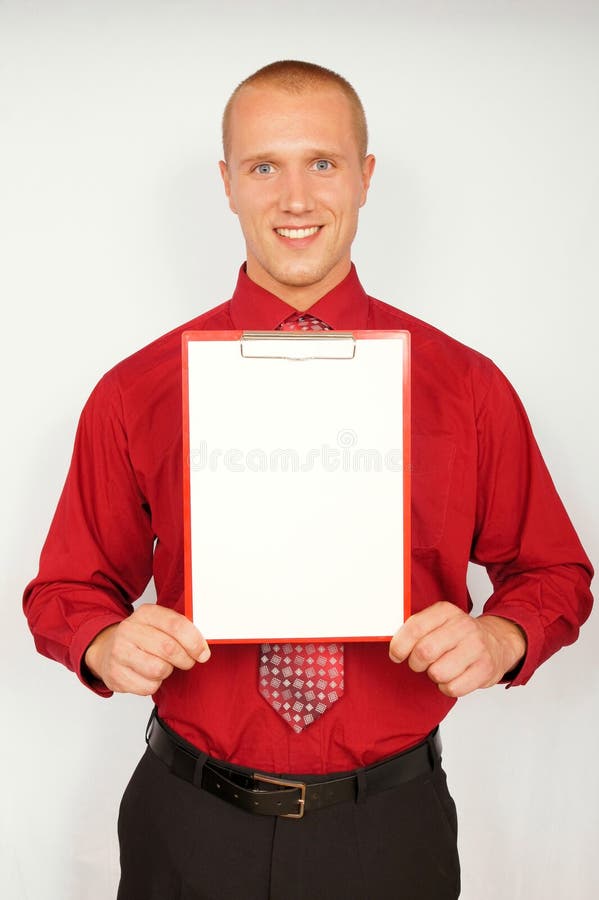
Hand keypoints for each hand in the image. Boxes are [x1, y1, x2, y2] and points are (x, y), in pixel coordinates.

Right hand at [84, 604, 209, 694]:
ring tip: (163, 666)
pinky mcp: (115, 675)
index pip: (176, 625)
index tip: (203, 652)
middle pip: (169, 649)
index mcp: (145, 613)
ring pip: (159, 670)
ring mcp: (119, 653)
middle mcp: (129, 630)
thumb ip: (180, 629)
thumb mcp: (158, 624)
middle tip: (188, 661)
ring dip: (168, 672)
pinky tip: (148, 675)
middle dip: (186, 659)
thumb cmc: (141, 638)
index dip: (195, 641)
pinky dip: (154, 685)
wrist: (107, 651)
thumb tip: (203, 644)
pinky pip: (148, 687)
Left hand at [388, 601, 525, 697]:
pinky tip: (453, 677)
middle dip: (415, 663)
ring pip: (438, 673)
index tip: (396, 654)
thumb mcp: (438, 622)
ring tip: (440, 668)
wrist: (496, 642)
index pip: (414, 627)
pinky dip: (447, 687)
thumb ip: (416, 629)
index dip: (399, 645)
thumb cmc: (458, 636)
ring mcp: (477, 647)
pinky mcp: (485, 669)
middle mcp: (463, 626)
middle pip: (424, 652)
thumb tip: (392, 643)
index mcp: (446, 611)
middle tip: (420, 663)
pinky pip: (453, 688)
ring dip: (433, 676)